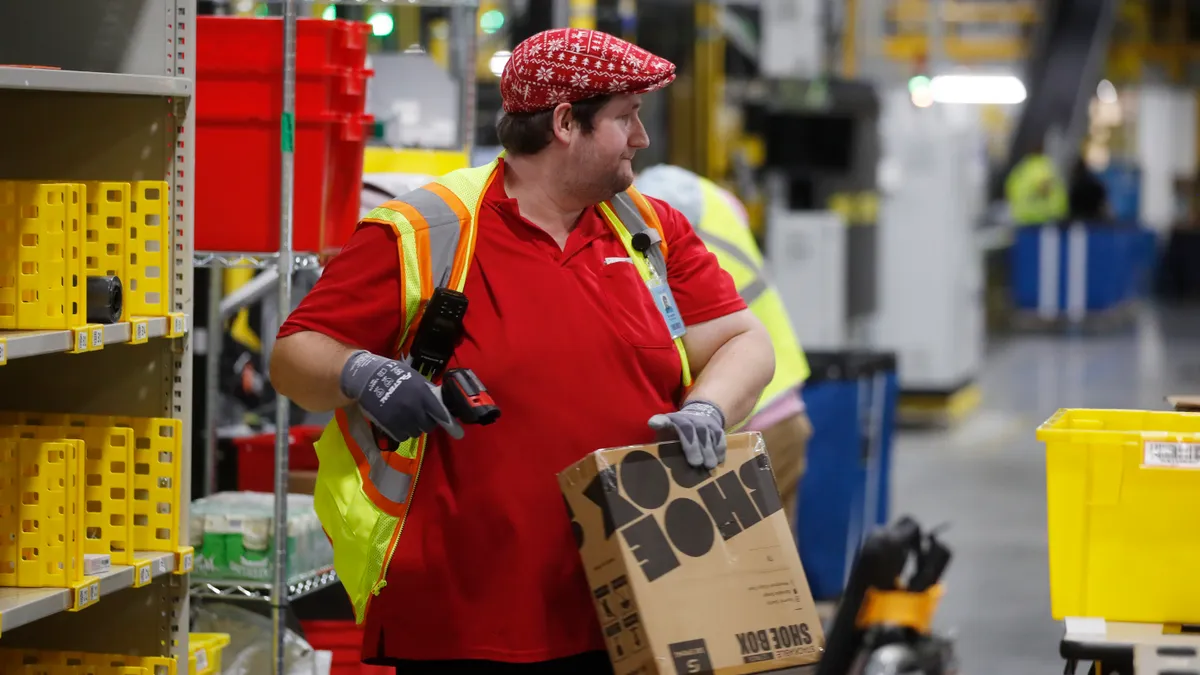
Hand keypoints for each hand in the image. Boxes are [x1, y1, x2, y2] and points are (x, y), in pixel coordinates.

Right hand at [340, 350, 463, 441]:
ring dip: (414, 428)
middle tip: (420, 416)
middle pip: (428, 426)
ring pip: (416, 432)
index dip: (448, 422)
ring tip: (407, 418)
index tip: (458, 432)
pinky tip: (398, 423)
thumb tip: (441, 403)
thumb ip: (428, 391)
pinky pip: (402, 436)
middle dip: (427, 422)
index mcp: (422, 394)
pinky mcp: (389, 425)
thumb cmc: (393, 375)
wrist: (367, 378)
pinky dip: (402, 432)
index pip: (440, 413)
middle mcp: (413, 407)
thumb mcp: (414, 378)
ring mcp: (401, 418)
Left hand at [648, 400, 726, 468]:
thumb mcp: (666, 434)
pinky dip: (719, 448)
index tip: (654, 424)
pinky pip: (719, 437)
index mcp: (671, 421)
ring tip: (709, 465)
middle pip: (689, 430)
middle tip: (696, 463)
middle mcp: (688, 419)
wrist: (699, 414)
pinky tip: (719, 460)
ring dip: (709, 451)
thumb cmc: (678, 431)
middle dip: (693, 447)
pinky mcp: (716, 427)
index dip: (659, 421)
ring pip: (706, 434)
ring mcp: (703, 421)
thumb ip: (661, 442)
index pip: (663, 420)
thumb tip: (655, 457)